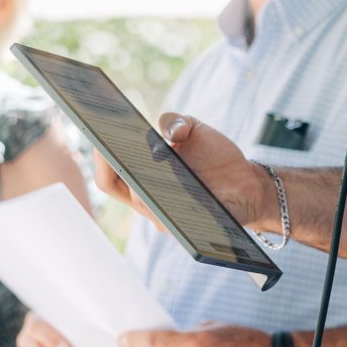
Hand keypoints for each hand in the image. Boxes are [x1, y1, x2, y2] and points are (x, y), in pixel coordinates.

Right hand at [91, 113, 275, 234]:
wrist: (248, 180)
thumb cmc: (213, 155)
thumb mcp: (195, 129)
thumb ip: (177, 121)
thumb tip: (169, 131)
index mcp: (141, 176)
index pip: (108, 173)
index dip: (98, 156)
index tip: (98, 135)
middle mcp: (147, 199)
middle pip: (115, 187)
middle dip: (113, 164)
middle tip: (117, 144)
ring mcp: (165, 215)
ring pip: (143, 203)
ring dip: (143, 183)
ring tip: (149, 160)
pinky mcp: (189, 226)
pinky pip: (173, 219)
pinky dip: (173, 202)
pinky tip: (180, 185)